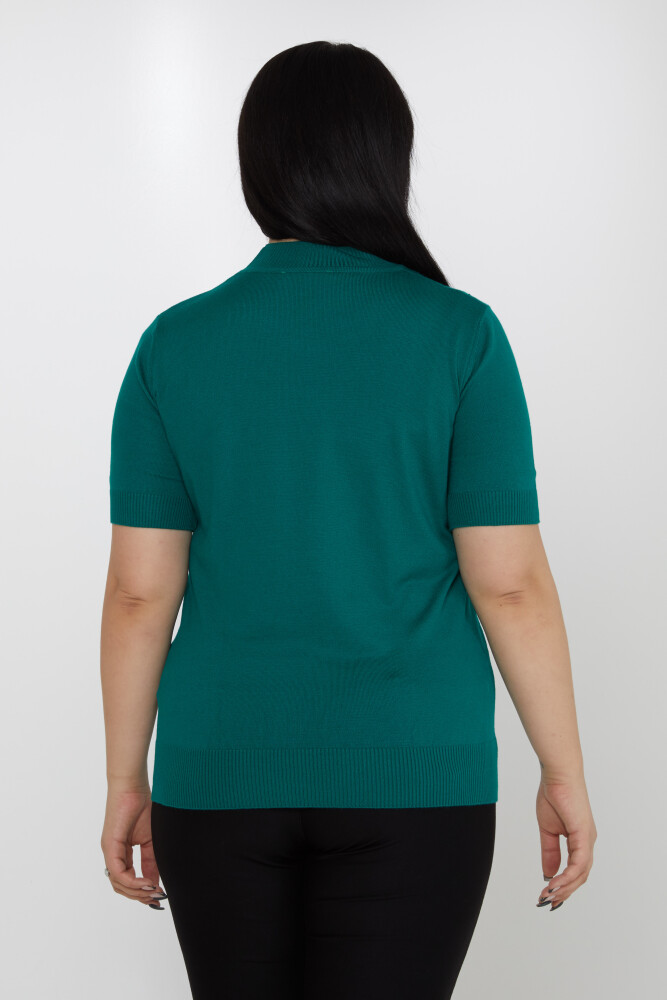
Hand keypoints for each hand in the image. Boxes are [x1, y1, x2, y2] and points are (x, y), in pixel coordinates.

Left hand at [101, 783, 166, 908]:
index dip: (142, 891)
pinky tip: (148, 883)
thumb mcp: (151, 839)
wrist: (133, 786)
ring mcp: (110, 851)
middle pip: (122, 886)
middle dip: (140, 896)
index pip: (128, 880)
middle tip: (157, 900)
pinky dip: (134, 882)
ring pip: (119, 883)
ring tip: (154, 892)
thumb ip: (152, 860)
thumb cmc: (142, 805)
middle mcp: (113, 854)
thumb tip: (155, 881)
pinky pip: (119, 872)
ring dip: (137, 892)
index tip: (159, 897)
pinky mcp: (110, 846)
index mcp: (121, 852)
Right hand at [535, 774, 596, 910]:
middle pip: (580, 877)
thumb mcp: (547, 830)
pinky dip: (567, 876)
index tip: (547, 894)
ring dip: (564, 888)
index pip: (575, 870)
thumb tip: (548, 874)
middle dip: (563, 892)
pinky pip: (578, 863)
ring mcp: (587, 839)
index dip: (563, 885)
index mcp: (580, 840)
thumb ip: (549, 852)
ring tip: (547, 896)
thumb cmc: (553, 795)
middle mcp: (587, 842)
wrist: (557, 775)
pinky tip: (554, 884)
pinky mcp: (584, 835)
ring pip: (581, 874)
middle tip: (546, 901)